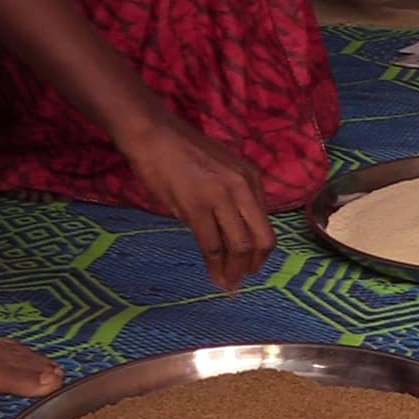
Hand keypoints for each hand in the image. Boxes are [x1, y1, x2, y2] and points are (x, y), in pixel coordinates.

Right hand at [123, 112, 273, 290]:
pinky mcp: (196, 206)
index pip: (265, 224)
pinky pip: (212, 245)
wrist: (153, 133)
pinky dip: (215, 266)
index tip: (250, 266)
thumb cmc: (181, 150)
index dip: (260, 251)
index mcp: (251, 178)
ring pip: (239, 246)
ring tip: (227, 285)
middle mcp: (244, 188)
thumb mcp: (220, 170)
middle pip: (261, 239)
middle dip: (253, 265)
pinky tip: (214, 277)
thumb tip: (228, 230)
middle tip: (241, 280)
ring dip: (235, 271)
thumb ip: (230, 197)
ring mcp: (221, 197)